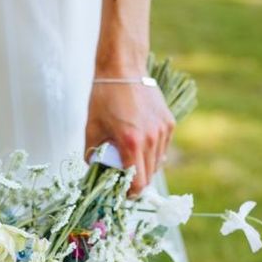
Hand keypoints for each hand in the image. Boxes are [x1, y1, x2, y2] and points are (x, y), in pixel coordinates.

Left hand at [85, 81, 175, 195]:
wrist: (123, 67)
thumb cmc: (103, 97)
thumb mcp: (92, 129)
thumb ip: (94, 156)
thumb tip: (98, 173)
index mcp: (130, 143)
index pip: (137, 183)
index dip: (129, 193)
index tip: (122, 194)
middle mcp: (150, 139)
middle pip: (149, 177)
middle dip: (136, 182)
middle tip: (124, 179)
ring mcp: (162, 131)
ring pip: (157, 164)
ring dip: (145, 167)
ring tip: (130, 159)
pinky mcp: (169, 123)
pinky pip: (162, 149)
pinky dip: (152, 153)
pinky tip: (140, 144)